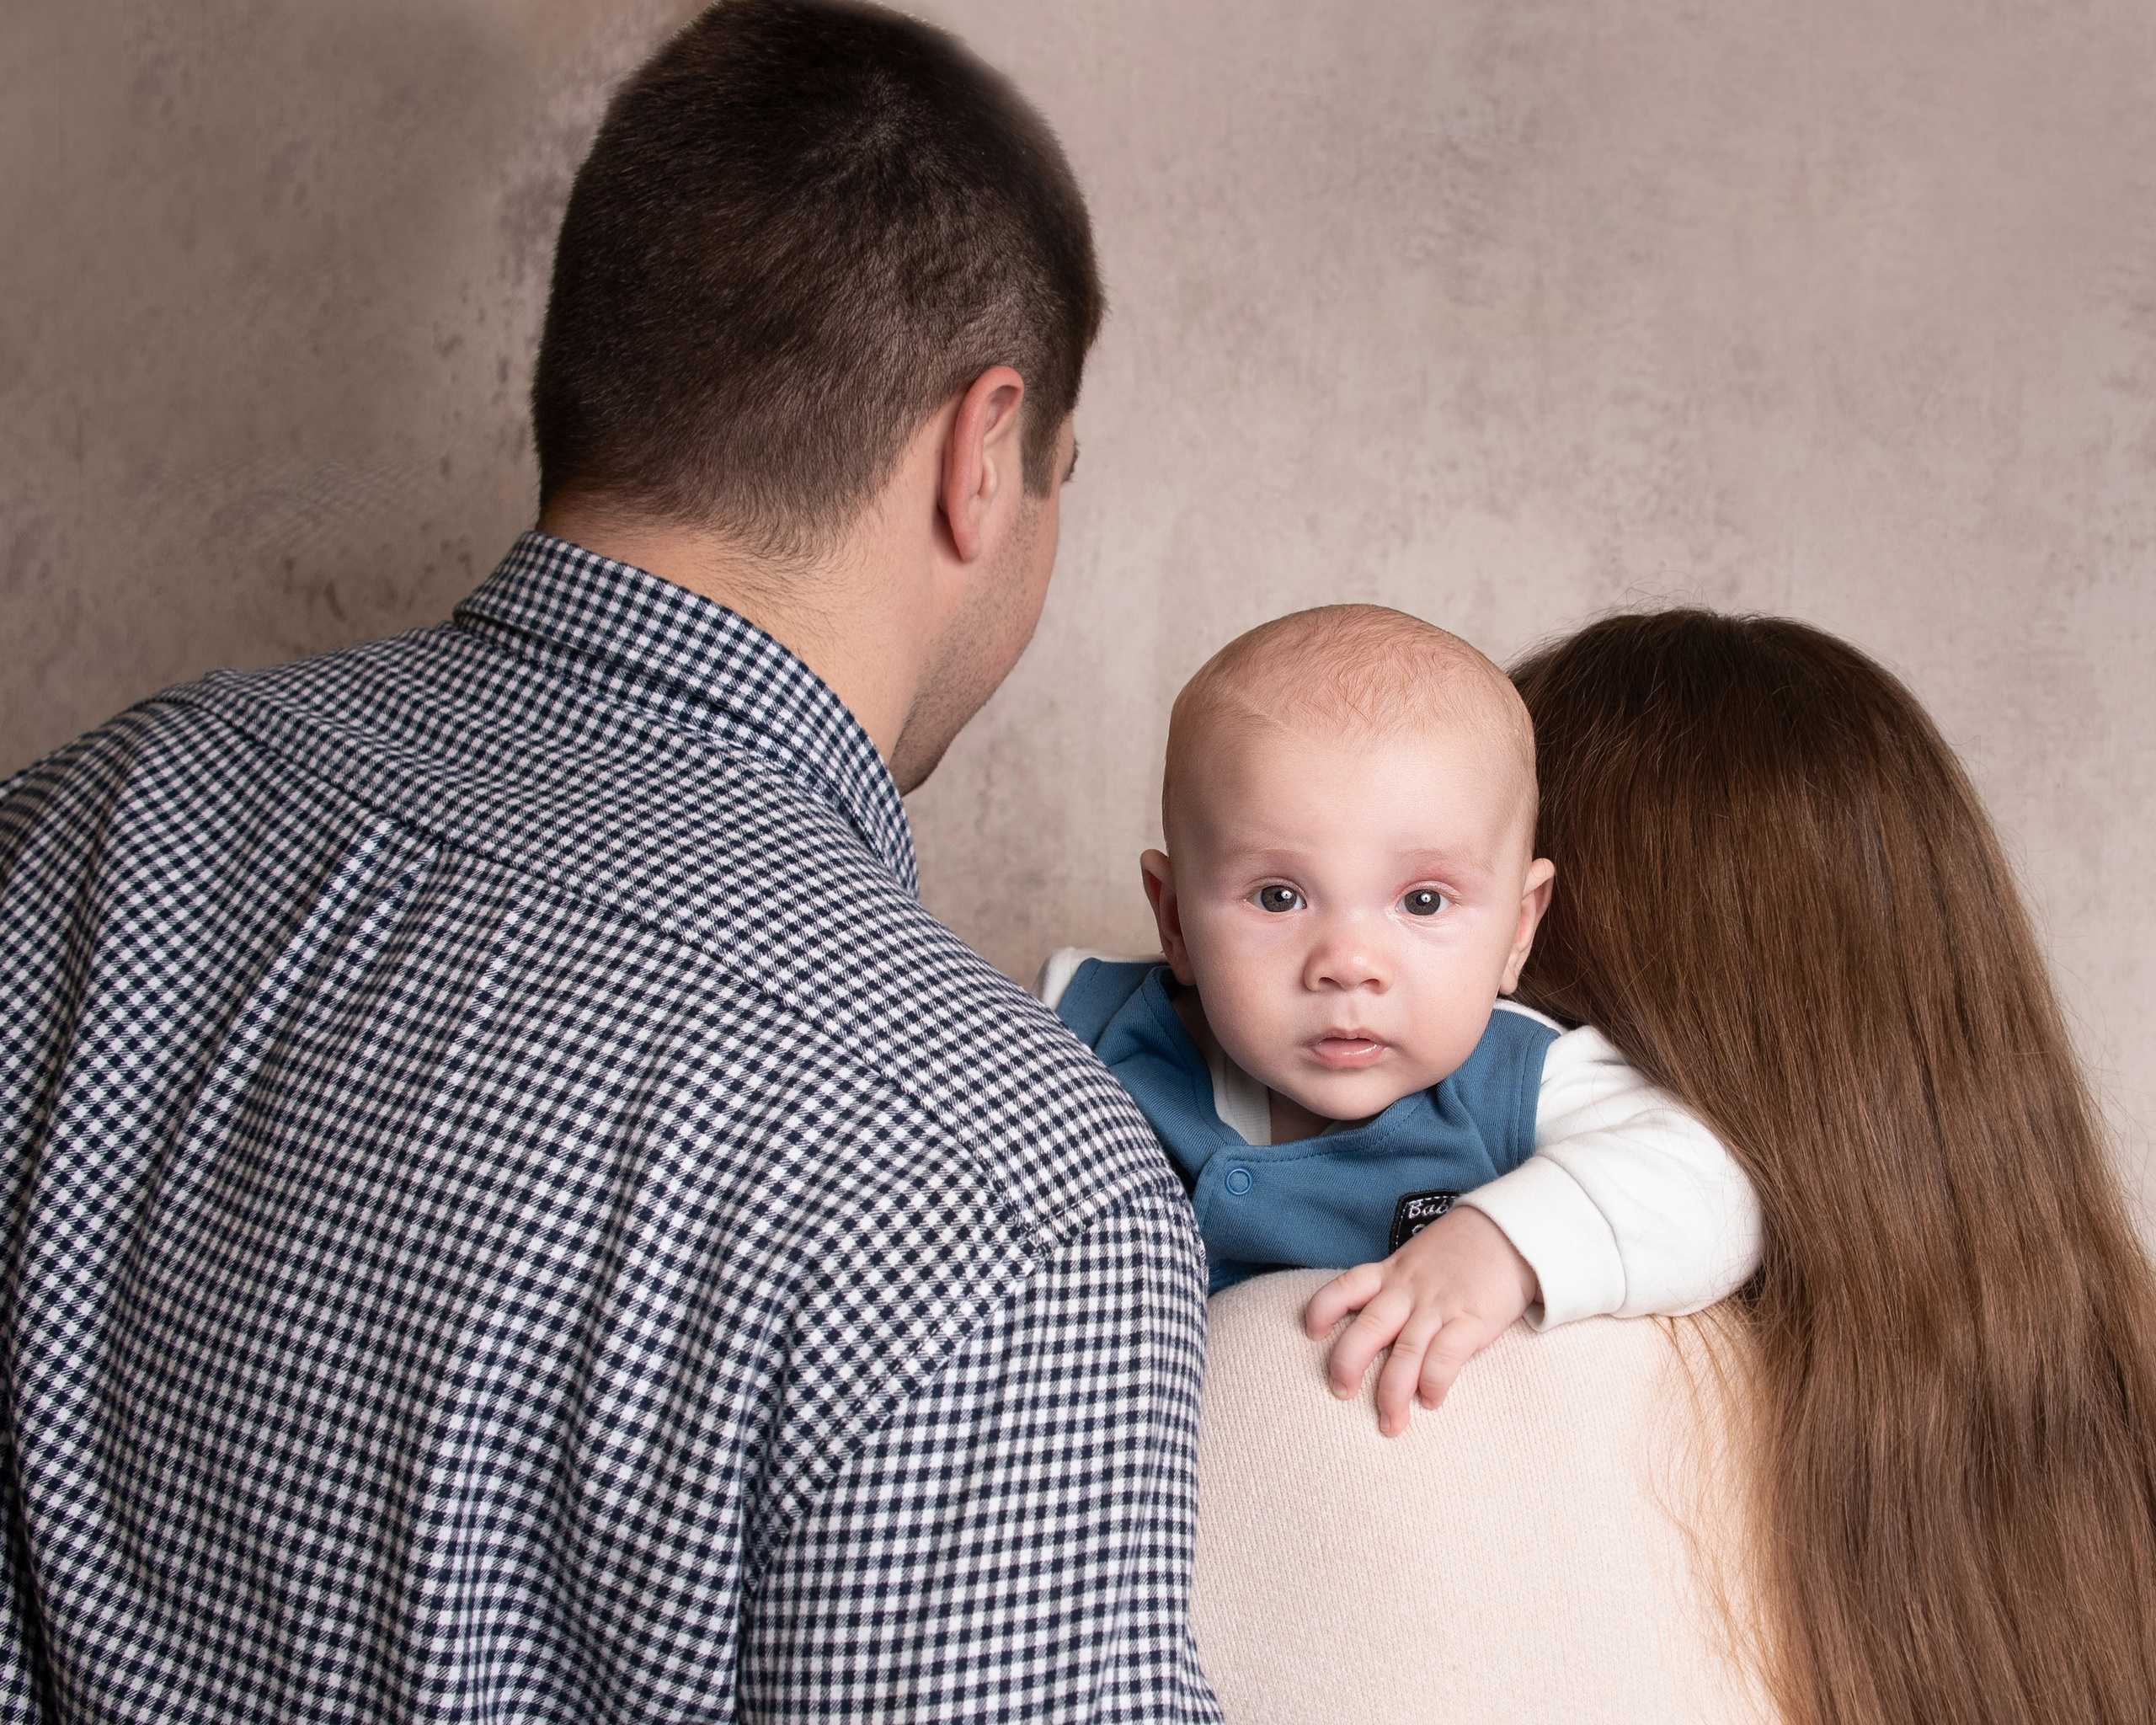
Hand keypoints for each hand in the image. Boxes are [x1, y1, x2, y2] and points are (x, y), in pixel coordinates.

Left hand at [1302, 1206, 1539, 1435]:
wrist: (1513, 1232)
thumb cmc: (1463, 1249)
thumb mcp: (1419, 1256)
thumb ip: (1397, 1283)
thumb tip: (1377, 1319)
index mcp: (1392, 1272)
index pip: (1345, 1286)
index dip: (1323, 1308)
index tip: (1312, 1332)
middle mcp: (1408, 1290)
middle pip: (1368, 1327)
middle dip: (1348, 1363)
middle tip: (1340, 1392)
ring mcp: (1438, 1305)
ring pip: (1404, 1351)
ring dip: (1392, 1391)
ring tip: (1389, 1422)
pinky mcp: (1471, 1319)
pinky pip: (1445, 1356)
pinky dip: (1434, 1381)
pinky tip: (1431, 1401)